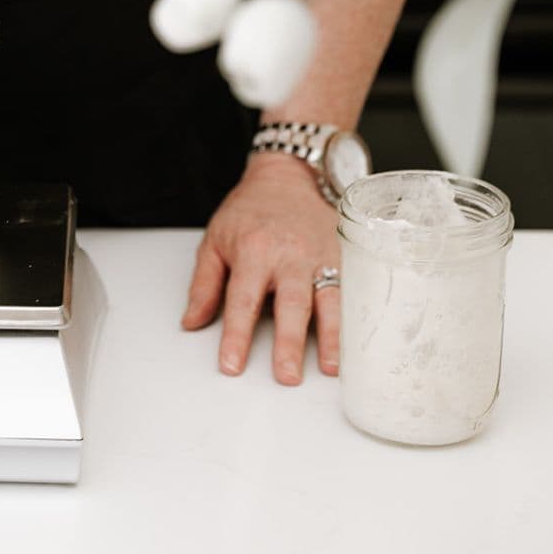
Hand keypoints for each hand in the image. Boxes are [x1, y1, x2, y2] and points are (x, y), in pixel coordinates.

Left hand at [181, 152, 340, 384]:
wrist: (286, 177)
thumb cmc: (248, 212)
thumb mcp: (215, 241)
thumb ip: (204, 284)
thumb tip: (191, 323)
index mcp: (253, 251)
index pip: (242, 300)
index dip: (236, 336)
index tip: (232, 365)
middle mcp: (290, 255)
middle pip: (290, 304)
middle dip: (289, 343)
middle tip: (285, 376)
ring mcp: (321, 256)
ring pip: (330, 300)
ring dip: (331, 337)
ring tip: (330, 368)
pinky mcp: (345, 256)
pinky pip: (353, 290)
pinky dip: (358, 317)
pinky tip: (361, 343)